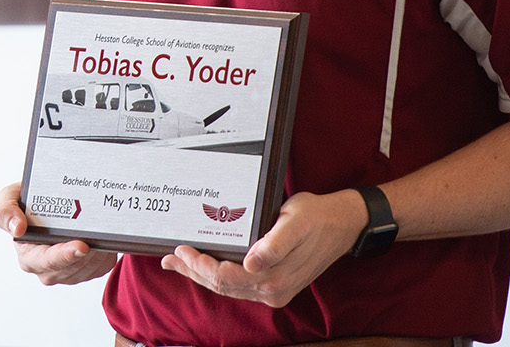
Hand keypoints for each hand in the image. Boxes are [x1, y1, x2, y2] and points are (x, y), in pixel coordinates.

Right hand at [0, 182, 116, 284]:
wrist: (48, 201)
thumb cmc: (27, 202)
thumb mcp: (8, 198)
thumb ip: (5, 211)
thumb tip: (18, 228)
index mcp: (28, 255)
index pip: (48, 261)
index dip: (65, 255)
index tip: (82, 246)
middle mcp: (47, 269)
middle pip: (72, 267)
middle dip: (88, 253)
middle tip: (99, 237)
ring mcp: (67, 273)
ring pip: (88, 268)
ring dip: (98, 253)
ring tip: (104, 232)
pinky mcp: (86, 271)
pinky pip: (100, 267)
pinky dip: (105, 254)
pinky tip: (104, 238)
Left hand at [160, 189, 365, 307]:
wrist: (340, 225)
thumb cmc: (315, 217)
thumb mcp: (295, 222)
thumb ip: (274, 244)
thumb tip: (252, 263)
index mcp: (274, 277)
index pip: (225, 277)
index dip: (200, 266)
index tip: (181, 250)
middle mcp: (272, 291)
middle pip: (222, 286)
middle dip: (193, 272)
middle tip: (169, 258)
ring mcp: (273, 291)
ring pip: (228, 288)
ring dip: (201, 275)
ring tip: (178, 263)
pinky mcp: (274, 287)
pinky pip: (238, 286)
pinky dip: (217, 276)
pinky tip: (204, 267)